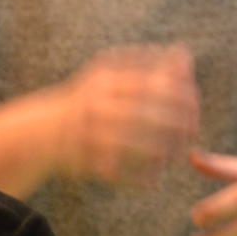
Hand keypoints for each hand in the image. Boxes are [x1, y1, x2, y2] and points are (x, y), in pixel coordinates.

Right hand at [55, 47, 200, 185]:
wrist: (41, 132)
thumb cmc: (90, 101)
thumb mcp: (112, 78)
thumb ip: (149, 67)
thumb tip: (185, 53)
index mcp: (103, 79)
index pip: (149, 84)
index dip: (177, 96)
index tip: (195, 106)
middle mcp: (93, 103)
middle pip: (143, 114)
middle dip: (174, 125)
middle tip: (192, 132)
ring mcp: (85, 132)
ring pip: (131, 145)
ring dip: (158, 153)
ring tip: (176, 156)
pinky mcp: (81, 160)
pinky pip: (116, 173)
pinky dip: (136, 179)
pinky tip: (154, 182)